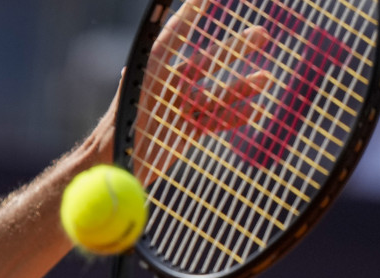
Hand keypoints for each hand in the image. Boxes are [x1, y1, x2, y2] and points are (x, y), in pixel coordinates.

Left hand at [135, 0, 271, 182]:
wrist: (115, 160)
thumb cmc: (118, 123)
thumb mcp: (136, 88)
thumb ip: (152, 65)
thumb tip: (154, 41)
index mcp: (154, 71)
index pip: (176, 35)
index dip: (190, 16)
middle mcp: (169, 86)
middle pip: (208, 63)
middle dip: (235, 49)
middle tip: (262, 36)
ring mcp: (179, 108)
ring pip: (217, 95)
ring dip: (241, 86)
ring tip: (265, 79)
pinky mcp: (185, 131)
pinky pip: (214, 121)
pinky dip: (233, 116)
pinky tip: (252, 110)